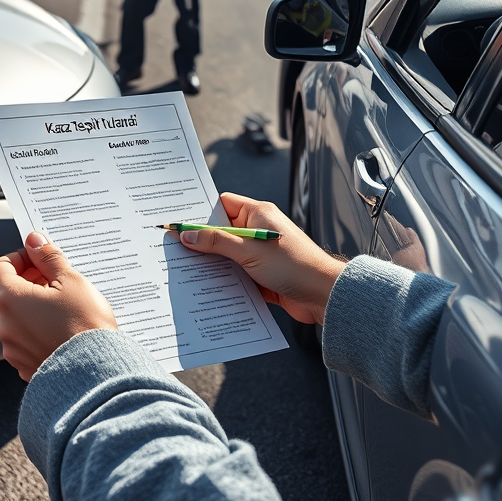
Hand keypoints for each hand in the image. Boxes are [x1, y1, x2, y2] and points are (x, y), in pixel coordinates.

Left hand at [0, 231, 116, 380]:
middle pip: (9, 292)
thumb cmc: (85, 326)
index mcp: (11, 298)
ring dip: (35, 306)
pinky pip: (26, 340)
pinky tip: (62, 328)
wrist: (97, 372)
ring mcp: (13, 348)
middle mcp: (5, 325)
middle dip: (31, 282)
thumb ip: (48, 257)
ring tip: (65, 307)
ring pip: (18, 317)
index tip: (38, 259)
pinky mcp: (24, 365)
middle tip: (57, 281)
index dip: (19, 258)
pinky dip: (39, 330)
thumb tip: (35, 241)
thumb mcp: (71, 280)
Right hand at [178, 193, 344, 324]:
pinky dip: (225, 280)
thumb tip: (188, 235)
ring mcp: (260, 253)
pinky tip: (208, 288)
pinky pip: (236, 274)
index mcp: (258, 214)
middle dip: (202, 242)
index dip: (202, 213)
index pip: (223, 205)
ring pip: (228, 255)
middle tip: (177, 249)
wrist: (324, 295)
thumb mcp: (249, 251)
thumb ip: (216, 242)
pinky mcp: (262, 274)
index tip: (180, 223)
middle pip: (222, 232)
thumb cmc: (294, 266)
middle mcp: (258, 230)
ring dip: (213, 264)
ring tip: (188, 271)